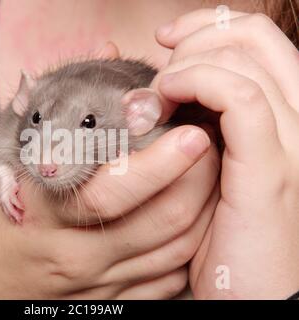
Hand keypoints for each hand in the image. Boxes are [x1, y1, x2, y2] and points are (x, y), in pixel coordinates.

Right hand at [0, 115, 218, 298]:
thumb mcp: (4, 150)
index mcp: (44, 207)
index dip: (162, 160)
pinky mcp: (103, 302)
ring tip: (209, 175)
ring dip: (203, 210)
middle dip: (200, 179)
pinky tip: (191, 219)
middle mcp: (72, 251)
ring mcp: (91, 283)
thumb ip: (54, 102)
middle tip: (209, 146)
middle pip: (161, 220)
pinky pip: (165, 283)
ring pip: (173, 253)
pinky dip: (188, 249)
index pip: (115, 188)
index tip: (190, 131)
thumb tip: (102, 53)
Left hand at [153, 9, 298, 298]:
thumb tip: (163, 95)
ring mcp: (293, 139)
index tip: (166, 41)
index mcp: (286, 115)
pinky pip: (238, 97)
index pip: (258, 39)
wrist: (253, 293)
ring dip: (187, 64)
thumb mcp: (212, 170)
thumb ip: (202, 128)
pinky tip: (166, 99)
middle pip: (253, 36)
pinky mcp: (272, 167)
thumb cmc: (226, 234)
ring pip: (244, 58)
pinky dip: (196, 83)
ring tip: (155, 96)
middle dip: (194, 38)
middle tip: (158, 69)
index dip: (209, 27)